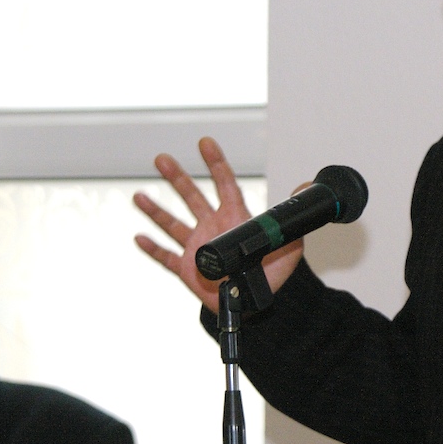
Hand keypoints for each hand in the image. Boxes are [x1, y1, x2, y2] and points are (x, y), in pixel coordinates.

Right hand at [133, 136, 301, 311]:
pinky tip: (139, 238)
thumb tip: (304, 192)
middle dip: (177, 178)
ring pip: (173, 224)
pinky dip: (152, 248)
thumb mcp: (289, 246)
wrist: (254, 300)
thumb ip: (294, 221)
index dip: (216, 163)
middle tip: (162, 159)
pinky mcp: (186, 268)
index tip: (205, 143)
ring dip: (156, 210)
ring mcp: (197, 246)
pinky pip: (165, 257)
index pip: (225, 184)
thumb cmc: (271, 273)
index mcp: (234, 217)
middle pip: (192, 197)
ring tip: (139, 196)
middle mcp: (212, 226)